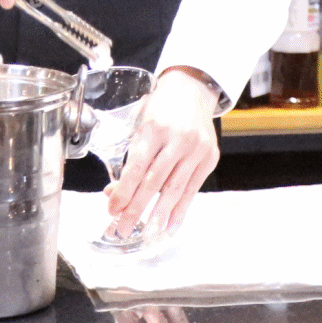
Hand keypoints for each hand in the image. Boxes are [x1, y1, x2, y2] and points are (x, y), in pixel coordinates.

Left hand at [105, 67, 218, 238]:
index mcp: (155, 127)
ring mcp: (197, 148)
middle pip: (154, 181)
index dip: (124, 190)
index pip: (137, 166)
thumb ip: (131, 157)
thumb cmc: (160, 107)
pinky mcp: (209, 157)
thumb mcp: (140, 124)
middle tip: (122, 228)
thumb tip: (114, 193)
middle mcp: (178, 138)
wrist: (192, 89)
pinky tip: (170, 225)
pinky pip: (192, 188)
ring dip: (158, 214)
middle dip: (136, 208)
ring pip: (174, 188)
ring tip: (146, 232)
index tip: (112, 209)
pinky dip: (181, 208)